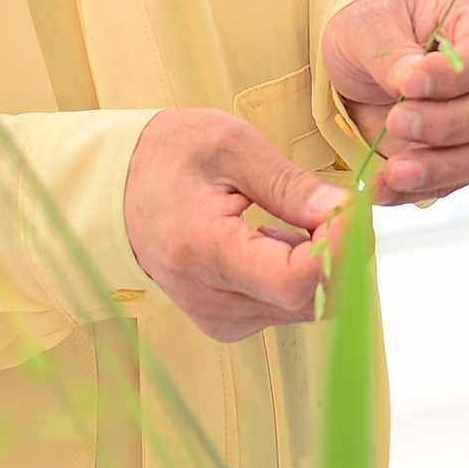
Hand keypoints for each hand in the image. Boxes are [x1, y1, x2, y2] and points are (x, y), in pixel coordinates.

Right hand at [123, 106, 347, 342]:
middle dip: (340, 254)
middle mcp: (208, 298)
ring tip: (296, 213)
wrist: (117, 186)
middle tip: (337, 205)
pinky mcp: (225, 322)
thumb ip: (292, 184)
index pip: (295, 282)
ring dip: (320, 263)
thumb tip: (346, 212)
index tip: (352, 210)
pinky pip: (285, 308)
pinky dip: (298, 275)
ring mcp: (216, 317)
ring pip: (304, 307)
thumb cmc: (169, 156)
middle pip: (309, 301)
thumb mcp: (231, 146)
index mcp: (203, 251)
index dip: (338, 250)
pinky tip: (276, 238)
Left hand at [320, 0, 468, 203]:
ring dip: (442, 166)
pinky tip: (387, 186)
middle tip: (396, 120)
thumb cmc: (376, 28)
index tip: (408, 83)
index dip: (456, 74)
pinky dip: (423, 188)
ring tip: (394, 170)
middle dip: (449, 123)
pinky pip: (460, 180)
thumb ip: (390, 52)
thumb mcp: (369, 24)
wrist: (363, 63)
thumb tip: (408, 81)